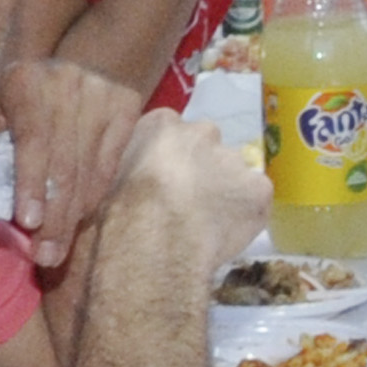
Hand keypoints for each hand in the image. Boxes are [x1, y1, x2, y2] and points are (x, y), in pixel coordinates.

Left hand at [0, 59, 142, 269]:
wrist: (83, 58)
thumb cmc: (25, 90)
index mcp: (27, 85)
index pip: (33, 141)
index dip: (31, 183)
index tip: (28, 221)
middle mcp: (69, 89)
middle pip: (64, 165)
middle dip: (54, 215)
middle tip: (44, 256)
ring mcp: (103, 101)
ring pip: (89, 171)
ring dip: (73, 216)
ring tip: (58, 251)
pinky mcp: (127, 113)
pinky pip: (109, 167)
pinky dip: (93, 198)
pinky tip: (78, 221)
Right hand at [103, 109, 271, 274]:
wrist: (154, 242)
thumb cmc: (118, 214)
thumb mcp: (107, 178)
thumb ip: (129, 165)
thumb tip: (132, 175)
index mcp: (161, 124)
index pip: (171, 130)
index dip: (169, 158)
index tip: (164, 179)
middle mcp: (203, 131)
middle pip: (208, 147)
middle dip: (201, 169)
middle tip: (187, 202)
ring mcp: (235, 159)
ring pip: (235, 173)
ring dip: (225, 191)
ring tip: (207, 223)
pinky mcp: (259, 189)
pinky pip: (256, 199)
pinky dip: (246, 214)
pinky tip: (226, 233)